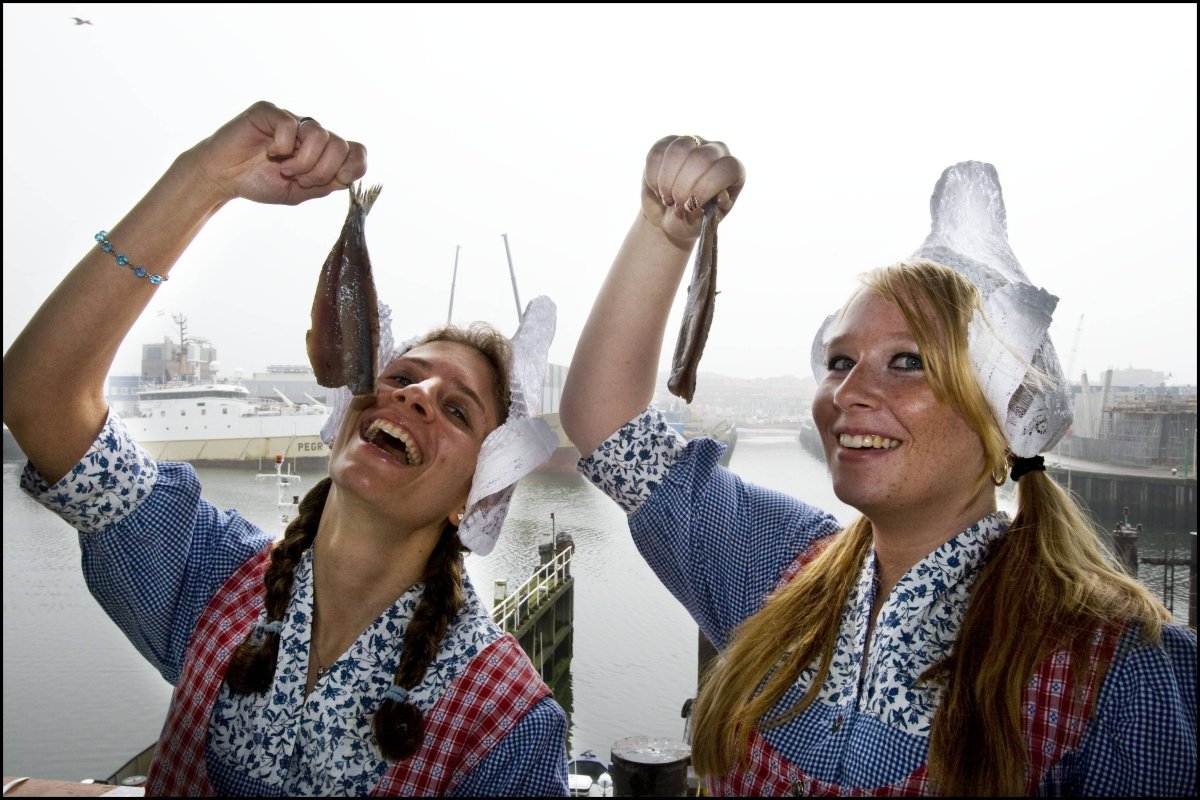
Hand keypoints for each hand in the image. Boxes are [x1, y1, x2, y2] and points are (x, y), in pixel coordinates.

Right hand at [187, 100, 367, 205]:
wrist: (224, 177)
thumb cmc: (260, 182)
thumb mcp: (300, 192)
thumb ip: (326, 184)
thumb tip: (349, 177)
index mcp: (322, 151)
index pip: (357, 151)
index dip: (353, 168)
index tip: (335, 181)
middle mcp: (310, 131)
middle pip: (340, 146)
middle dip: (321, 171)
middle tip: (299, 179)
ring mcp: (291, 119)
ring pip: (319, 134)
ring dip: (303, 162)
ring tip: (284, 169)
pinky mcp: (269, 111)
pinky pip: (289, 125)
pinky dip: (282, 146)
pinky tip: (270, 152)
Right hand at [640, 134, 744, 244]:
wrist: (667, 215)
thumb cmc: (692, 219)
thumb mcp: (706, 222)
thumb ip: (716, 211)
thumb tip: (722, 196)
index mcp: (733, 172)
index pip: (728, 168)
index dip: (709, 186)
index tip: (693, 205)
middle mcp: (717, 151)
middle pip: (703, 158)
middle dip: (685, 186)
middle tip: (677, 205)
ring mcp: (693, 143)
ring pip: (680, 149)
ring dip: (668, 180)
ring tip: (667, 198)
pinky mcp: (669, 142)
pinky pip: (658, 151)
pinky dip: (654, 175)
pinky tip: (657, 188)